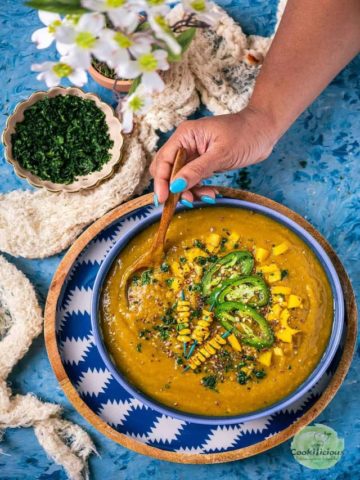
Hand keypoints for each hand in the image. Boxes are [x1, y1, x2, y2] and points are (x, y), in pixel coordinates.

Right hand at [150, 106, 277, 204]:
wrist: (264, 130)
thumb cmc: (245, 134)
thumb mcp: (221, 154)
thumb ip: (197, 171)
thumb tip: (175, 186)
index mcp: (185, 135)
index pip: (164, 161)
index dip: (161, 181)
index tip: (163, 200)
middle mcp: (186, 144)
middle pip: (167, 170)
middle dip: (175, 188)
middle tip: (187, 201)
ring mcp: (194, 154)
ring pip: (181, 178)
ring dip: (189, 191)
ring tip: (208, 196)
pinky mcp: (203, 162)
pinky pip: (193, 180)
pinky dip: (199, 189)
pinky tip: (211, 193)